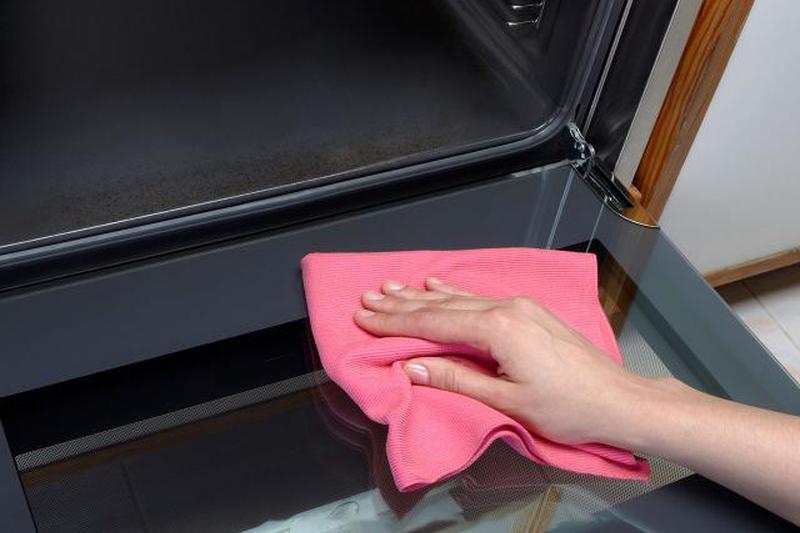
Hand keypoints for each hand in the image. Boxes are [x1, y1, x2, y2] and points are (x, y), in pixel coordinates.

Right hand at [354, 277, 663, 444]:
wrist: (619, 399)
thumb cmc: (567, 407)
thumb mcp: (507, 401)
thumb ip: (457, 379)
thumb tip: (413, 368)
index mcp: (499, 329)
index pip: (433, 324)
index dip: (395, 322)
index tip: (364, 317)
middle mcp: (507, 308)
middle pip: (442, 306)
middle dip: (401, 304)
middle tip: (367, 299)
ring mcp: (520, 306)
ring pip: (459, 298)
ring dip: (421, 295)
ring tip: (390, 288)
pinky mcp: (529, 311)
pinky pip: (480, 297)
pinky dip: (454, 292)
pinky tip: (437, 283)